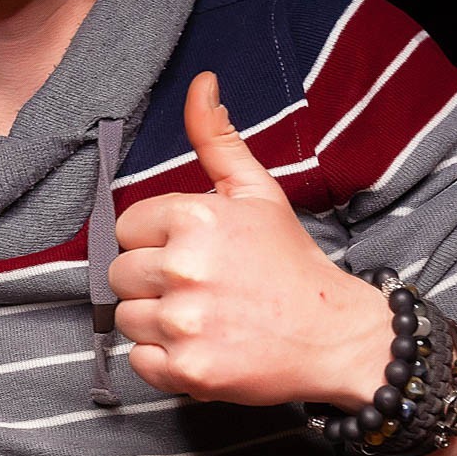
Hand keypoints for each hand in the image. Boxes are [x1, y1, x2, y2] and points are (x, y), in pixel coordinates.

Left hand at [110, 72, 389, 407]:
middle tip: (199, 287)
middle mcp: (183, 268)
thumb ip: (217, 140)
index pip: (127, 227)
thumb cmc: (291, 262)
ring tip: (202, 316)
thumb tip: (202, 84)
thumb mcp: (257, 192)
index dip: (155, 240)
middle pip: (120, 273)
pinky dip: (162, 360)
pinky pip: (138, 361)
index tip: (190, 252)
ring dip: (156, 320)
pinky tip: (201, 345)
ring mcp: (184, 322)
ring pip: (126, 318)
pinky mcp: (187, 371)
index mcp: (194, 218)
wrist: (336, 335)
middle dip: (151, 280)